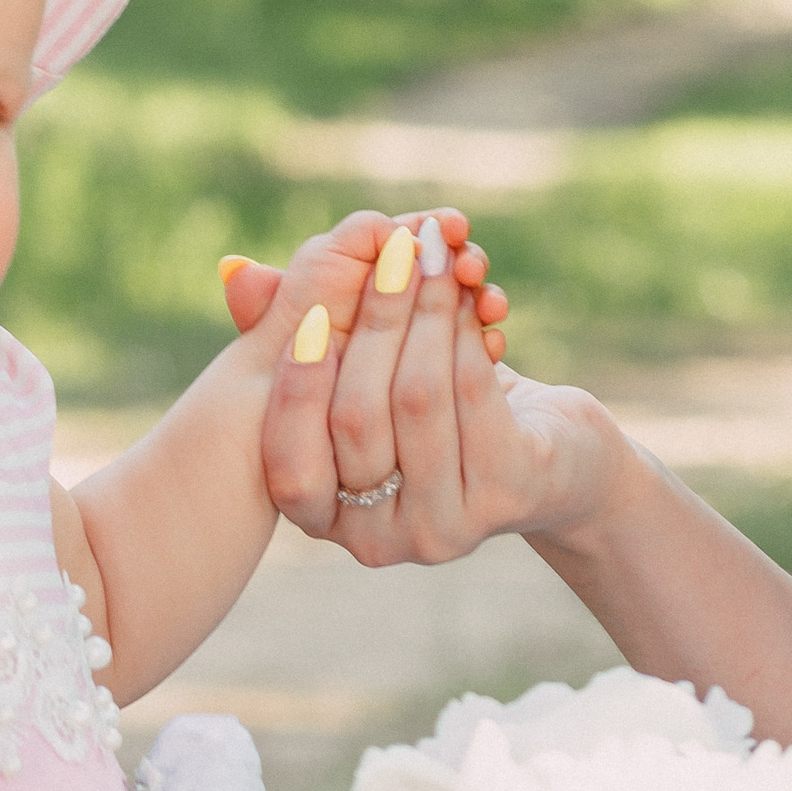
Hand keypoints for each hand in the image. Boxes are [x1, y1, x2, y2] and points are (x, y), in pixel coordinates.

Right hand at [222, 214, 618, 563]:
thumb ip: (300, 337)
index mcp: (327, 520)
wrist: (555, 464)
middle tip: (393, 250)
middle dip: (374, 320)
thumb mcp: (363, 382)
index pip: (289, 466)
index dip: (296, 390)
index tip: (314, 316)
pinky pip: (473, 392)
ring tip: (435, 251)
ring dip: (426, 309)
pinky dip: (466, 330)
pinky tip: (470, 291)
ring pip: (417, 396)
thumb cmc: (439, 418)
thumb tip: (236, 272)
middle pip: (356, 417)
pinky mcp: (508, 493)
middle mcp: (378, 540)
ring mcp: (445, 526)